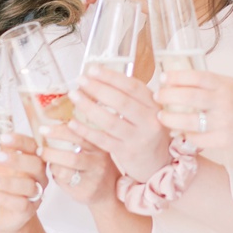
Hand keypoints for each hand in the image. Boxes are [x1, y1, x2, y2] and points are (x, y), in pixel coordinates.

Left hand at [0, 133, 46, 232]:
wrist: (7, 214)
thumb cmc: (4, 185)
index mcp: (33, 160)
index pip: (33, 146)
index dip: (20, 141)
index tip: (3, 138)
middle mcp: (39, 177)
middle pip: (36, 165)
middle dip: (16, 159)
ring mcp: (36, 194)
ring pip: (28, 186)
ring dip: (7, 182)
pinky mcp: (28, 210)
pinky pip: (21, 204)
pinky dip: (4, 198)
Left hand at [37, 121, 118, 204]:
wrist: (109, 191)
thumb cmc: (95, 165)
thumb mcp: (94, 149)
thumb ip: (79, 138)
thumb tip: (51, 126)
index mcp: (99, 147)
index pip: (80, 136)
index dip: (60, 132)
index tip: (44, 129)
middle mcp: (98, 163)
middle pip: (71, 158)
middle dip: (50, 153)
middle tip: (40, 150)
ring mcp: (92, 179)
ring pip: (64, 172)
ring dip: (52, 166)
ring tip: (51, 163)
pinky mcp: (85, 192)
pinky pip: (63, 183)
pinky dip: (56, 177)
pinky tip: (58, 173)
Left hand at [70, 65, 172, 179]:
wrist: (160, 164)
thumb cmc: (147, 131)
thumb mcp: (147, 111)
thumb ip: (130, 97)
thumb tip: (99, 77)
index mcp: (154, 105)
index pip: (132, 87)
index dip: (111, 77)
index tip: (92, 69)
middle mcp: (150, 121)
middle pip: (121, 101)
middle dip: (98, 88)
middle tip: (80, 80)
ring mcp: (138, 138)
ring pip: (110, 120)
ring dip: (89, 107)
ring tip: (74, 96)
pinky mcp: (127, 153)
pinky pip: (102, 140)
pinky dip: (86, 130)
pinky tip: (72, 123)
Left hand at [154, 69, 232, 161]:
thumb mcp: (231, 85)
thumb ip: (208, 83)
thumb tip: (177, 78)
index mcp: (225, 85)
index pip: (196, 77)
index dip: (176, 76)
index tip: (163, 77)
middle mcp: (224, 102)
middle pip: (188, 97)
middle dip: (167, 96)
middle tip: (157, 96)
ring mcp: (224, 123)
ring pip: (188, 121)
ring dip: (170, 119)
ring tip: (161, 116)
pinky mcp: (223, 141)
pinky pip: (196, 139)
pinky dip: (185, 135)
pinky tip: (179, 131)